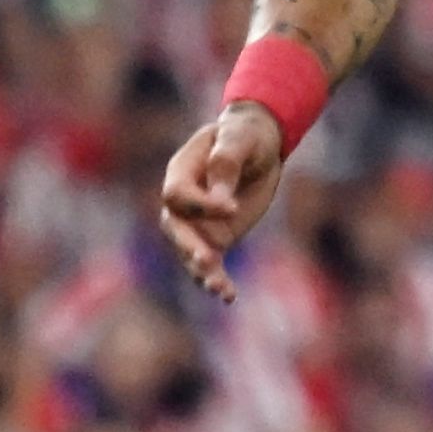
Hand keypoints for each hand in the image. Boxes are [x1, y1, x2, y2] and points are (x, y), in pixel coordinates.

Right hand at [157, 104, 286, 301]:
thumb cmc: (245, 134)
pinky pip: (211, 263)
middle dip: (189, 246)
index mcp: (181, 171)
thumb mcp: (240, 139)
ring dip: (202, 271)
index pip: (177, 194)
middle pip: (174, 228)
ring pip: (190, 252)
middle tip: (207, 260)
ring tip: (219, 288)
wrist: (258, 144)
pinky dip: (218, 280)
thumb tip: (220, 199)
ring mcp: (198, 223)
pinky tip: (229, 296)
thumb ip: (226, 163)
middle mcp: (184, 202)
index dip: (201, 204)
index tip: (232, 206)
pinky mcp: (217, 238)